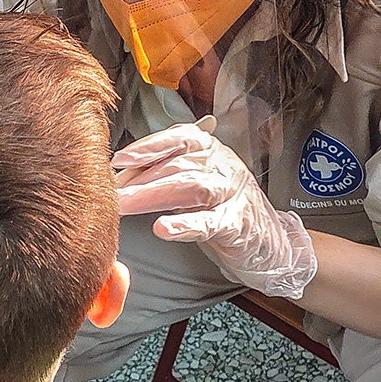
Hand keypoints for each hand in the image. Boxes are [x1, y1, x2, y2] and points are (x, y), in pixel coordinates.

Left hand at [113, 121, 317, 298]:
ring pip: (190, 188)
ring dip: (152, 196)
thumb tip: (121, 175)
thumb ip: (166, 173)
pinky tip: (163, 228)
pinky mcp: (239, 224)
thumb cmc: (225, 209)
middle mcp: (223, 165)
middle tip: (109, 193)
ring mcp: (233, 193)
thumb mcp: (197, 182)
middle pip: (177, 165)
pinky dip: (185, 225)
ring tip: (124, 207)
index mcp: (212, 150)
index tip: (118, 159)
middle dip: (139, 179)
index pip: (178, 138)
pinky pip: (210, 222)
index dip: (148, 147)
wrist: (271, 243)